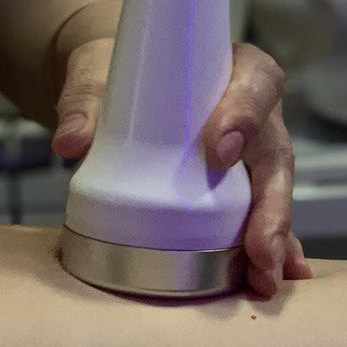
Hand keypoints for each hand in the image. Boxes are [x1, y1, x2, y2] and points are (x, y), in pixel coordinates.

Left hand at [52, 38, 312, 295]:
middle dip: (272, 204)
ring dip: (274, 237)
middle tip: (259, 247)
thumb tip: (71, 140)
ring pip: (273, 190)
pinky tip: (272, 277)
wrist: (114, 88)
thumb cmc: (120, 72)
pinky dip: (269, 247)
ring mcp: (251, 152)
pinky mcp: (240, 186)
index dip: (244, 116)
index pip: (254, 84)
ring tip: (265, 276)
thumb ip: (84, 101)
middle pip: (275, 152)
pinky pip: (261, 215)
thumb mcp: (98, 75)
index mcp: (235, 69)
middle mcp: (254, 110)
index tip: (219, 150)